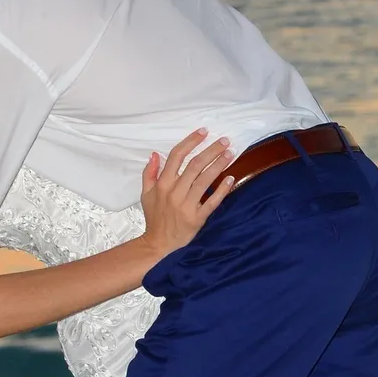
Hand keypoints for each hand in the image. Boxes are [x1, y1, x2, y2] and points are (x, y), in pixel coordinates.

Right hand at [137, 129, 234, 263]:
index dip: (191, 141)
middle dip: (211, 150)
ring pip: (205, 180)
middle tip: (225, 140)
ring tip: (231, 153)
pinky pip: (212, 201)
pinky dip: (222, 189)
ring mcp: (187, 205)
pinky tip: (231, 178)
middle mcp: (175, 192)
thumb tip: (154, 154)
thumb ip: (150, 173)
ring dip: (219, 164)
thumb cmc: (155, 218)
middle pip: (195, 165)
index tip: (204, 132)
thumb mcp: (146, 194)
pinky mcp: (197, 218)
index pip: (177, 156)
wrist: (158, 244)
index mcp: (163, 184)